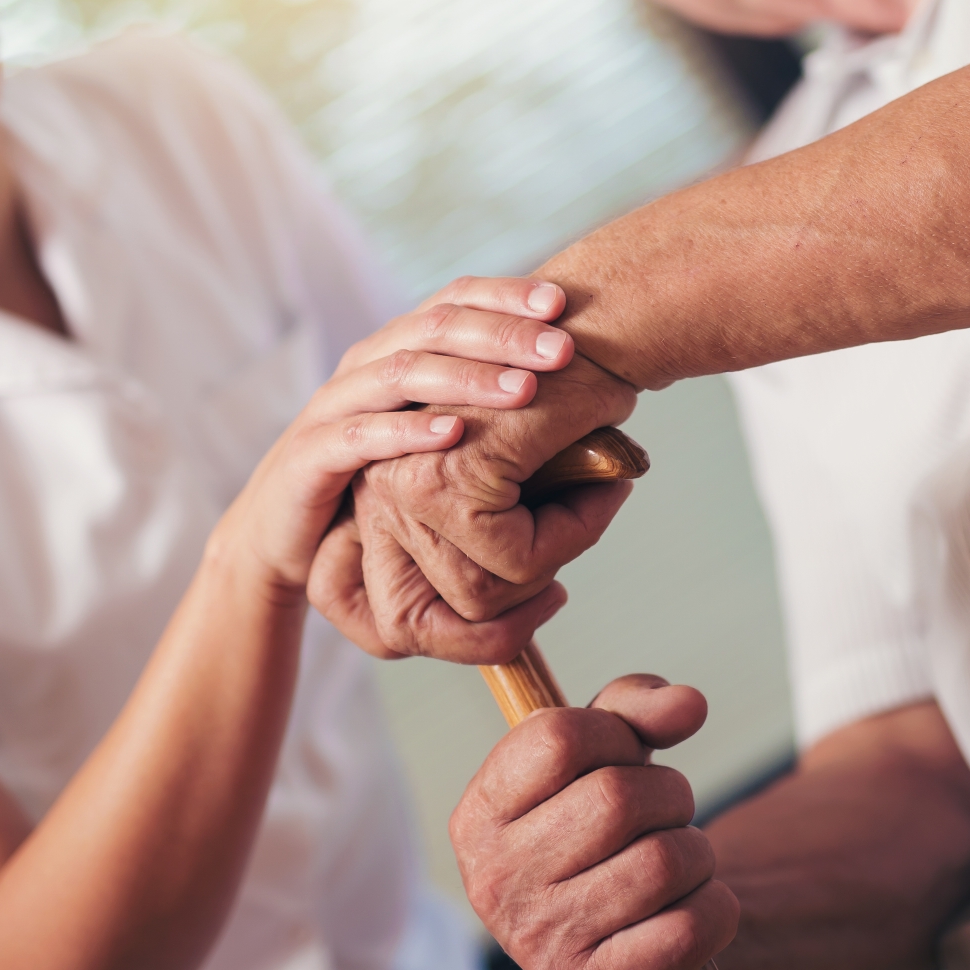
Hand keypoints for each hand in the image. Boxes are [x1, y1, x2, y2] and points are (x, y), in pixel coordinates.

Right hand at [208, 278, 578, 598]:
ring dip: (468, 379)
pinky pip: (361, 434)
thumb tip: (578, 382)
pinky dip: (407, 431)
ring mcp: (337, 403)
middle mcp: (367, 362)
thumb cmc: (379, 470)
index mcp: (399, 346)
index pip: (455, 298)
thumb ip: (484, 396)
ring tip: (525, 391)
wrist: (288, 526)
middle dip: (503, 335)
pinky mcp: (312, 453)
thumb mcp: (434, 422)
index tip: (562, 303)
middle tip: (562, 349)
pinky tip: (453, 436)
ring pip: (403, 372)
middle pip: (436, 327)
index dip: (506, 296)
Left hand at [308, 348, 638, 659]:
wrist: (598, 329)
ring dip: (549, 569)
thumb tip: (496, 626)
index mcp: (377, 495)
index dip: (438, 640)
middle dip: (497, 625)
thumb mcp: (514, 497)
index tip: (517, 621)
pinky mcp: (453, 472)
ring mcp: (406, 481)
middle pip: (410, 620)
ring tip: (591, 512)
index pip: (366, 611)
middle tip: (555, 591)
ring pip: (474, 596)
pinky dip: (572, 534)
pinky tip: (603, 489)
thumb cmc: (562, 410)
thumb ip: (485, 556)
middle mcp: (377, 489)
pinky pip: (516, 558)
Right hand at [450, 675, 738, 969]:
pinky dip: (715, 909)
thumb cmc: (604, 831)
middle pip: (618, 799)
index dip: (617, 734)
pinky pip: (687, 930)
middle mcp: (493, 880)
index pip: (561, 738)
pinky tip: (694, 907)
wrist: (620, 942)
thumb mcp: (604, 754)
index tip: (626, 755)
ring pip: (663, 863)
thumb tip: (688, 705)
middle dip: (671, 795)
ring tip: (679, 864)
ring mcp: (534, 942)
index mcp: (480, 813)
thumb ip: (636, 707)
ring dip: (697, 854)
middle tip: (668, 815)